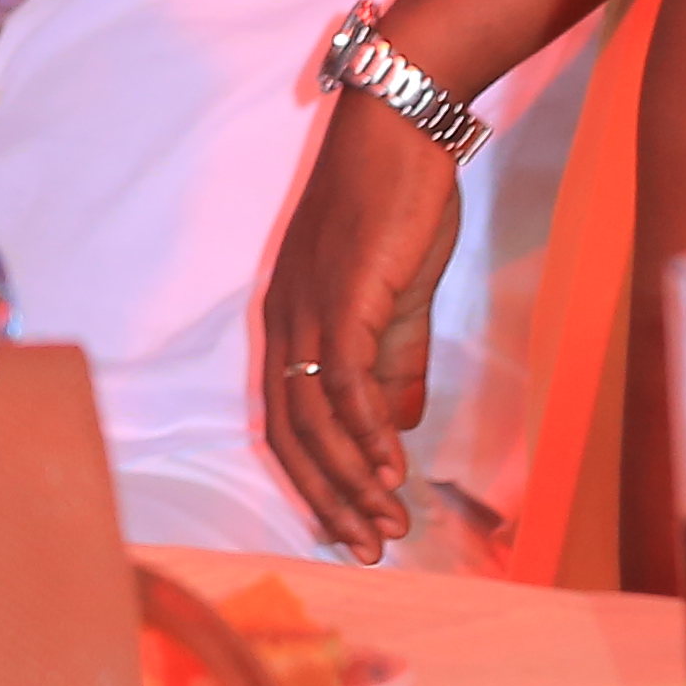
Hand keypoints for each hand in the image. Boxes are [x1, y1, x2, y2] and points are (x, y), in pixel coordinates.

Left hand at [255, 91, 463, 559]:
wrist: (400, 138)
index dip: (315, 480)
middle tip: (369, 548)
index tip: (350, 526)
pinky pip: (346, 384)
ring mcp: (307, 313)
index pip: (287, 421)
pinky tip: (390, 473)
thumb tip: (398, 428)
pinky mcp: (342, 301)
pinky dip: (366, 435)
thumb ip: (395, 365)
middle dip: (329, 499)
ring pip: (315, 419)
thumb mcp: (396, 302)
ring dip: (351, 481)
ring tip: (388, 526)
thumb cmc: (396, 210)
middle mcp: (285, 324)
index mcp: (290, 324)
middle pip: (292, 434)